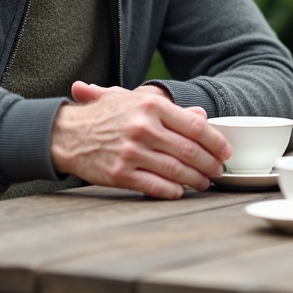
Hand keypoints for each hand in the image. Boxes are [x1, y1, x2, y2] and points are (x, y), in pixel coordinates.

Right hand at [50, 82, 231, 199]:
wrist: (67, 133)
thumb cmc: (106, 115)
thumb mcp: (137, 101)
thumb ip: (171, 109)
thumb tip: (202, 116)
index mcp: (151, 106)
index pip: (195, 126)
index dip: (216, 142)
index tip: (225, 151)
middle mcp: (143, 128)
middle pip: (189, 151)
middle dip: (210, 164)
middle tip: (219, 171)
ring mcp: (131, 152)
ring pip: (176, 171)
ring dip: (196, 180)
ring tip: (204, 183)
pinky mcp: (120, 174)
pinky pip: (155, 187)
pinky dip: (172, 191)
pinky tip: (180, 191)